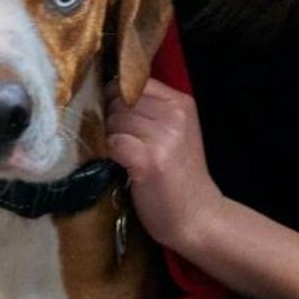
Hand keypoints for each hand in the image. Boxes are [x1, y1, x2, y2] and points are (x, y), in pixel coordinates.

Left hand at [108, 79, 229, 253]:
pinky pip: (112, 142)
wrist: (198, 216)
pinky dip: (109, 154)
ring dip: (109, 138)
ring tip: (125, 156)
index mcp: (181, 103)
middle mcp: (175, 115)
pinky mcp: (149, 159)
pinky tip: (122, 165)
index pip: (132, 82)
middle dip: (109, 120)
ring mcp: (163, 137)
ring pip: (111, 120)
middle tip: (123, 143)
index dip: (115, 97)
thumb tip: (100, 91)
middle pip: (117, 100)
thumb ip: (145, 109)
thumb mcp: (171, 131)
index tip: (117, 117)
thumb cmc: (177, 174)